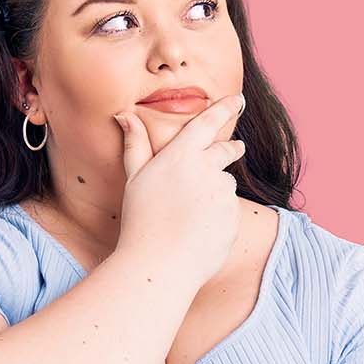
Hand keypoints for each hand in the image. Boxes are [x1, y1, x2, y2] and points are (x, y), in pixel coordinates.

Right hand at [112, 92, 247, 289]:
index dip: (225, 108)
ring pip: (224, 185)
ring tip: (189, 213)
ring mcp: (224, 194)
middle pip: (225, 151)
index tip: (238, 100)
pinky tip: (198, 230)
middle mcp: (208, 169)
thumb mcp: (135, 179)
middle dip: (231, 148)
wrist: (160, 264)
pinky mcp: (234, 217)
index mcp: (182, 154)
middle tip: (235, 147)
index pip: (209, 122)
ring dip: (214, 191)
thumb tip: (125, 115)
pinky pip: (229, 211)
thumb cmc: (141, 220)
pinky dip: (218, 216)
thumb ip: (136, 145)